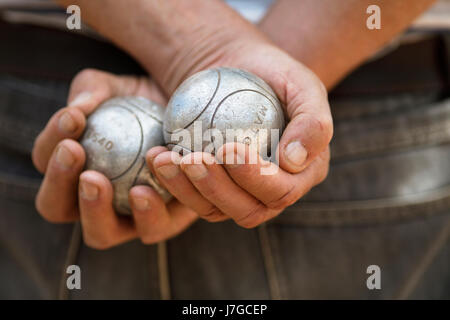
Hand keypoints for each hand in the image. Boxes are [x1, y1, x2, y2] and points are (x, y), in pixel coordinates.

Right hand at [32, 69, 197, 248]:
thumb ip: (93, 90)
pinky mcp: (164, 224)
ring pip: (100, 234)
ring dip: (94, 209)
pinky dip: (148, 211)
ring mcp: (127, 218)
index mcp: (73, 168)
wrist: (196, 118)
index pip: (48, 161)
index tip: (74, 118)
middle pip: (57, 207)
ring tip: (99, 179)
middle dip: (58, 183)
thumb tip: (78, 108)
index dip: (51, 143)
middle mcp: (95, 199)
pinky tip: (148, 188)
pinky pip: (152, 228)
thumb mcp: (119, 88)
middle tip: (74, 152)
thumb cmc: (148, 103)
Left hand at [147, 39, 332, 227]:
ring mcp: (242, 194)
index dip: (255, 178)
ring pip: (217, 211)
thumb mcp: (302, 84)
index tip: (228, 148)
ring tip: (165, 160)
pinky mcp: (214, 189)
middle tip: (192, 159)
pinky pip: (194, 198)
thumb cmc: (272, 74)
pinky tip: (157, 158)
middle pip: (248, 210)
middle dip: (217, 188)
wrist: (236, 69)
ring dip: (188, 190)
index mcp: (303, 175)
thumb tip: (294, 161)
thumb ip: (313, 121)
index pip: (282, 191)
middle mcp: (275, 191)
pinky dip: (173, 183)